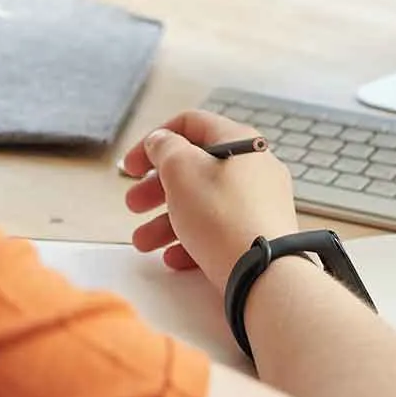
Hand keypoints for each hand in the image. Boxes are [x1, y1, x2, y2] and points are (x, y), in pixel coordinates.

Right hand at [121, 110, 300, 292]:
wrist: (263, 272)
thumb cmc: (223, 216)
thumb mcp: (181, 169)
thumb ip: (164, 148)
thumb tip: (162, 141)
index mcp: (238, 141)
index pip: (190, 125)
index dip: (153, 142)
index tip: (132, 167)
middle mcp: (254, 168)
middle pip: (194, 169)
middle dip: (156, 188)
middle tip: (133, 204)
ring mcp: (260, 202)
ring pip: (203, 204)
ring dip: (166, 221)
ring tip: (143, 242)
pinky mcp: (260, 234)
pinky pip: (220, 231)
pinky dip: (193, 240)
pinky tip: (174, 258)